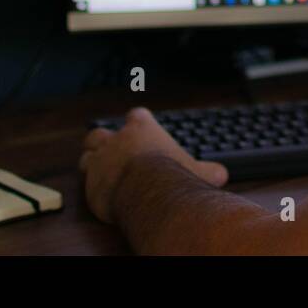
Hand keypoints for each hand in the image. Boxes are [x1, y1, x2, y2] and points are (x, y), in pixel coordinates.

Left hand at [80, 107, 228, 222]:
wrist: (148, 192)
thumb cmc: (172, 175)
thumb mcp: (197, 171)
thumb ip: (208, 170)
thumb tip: (221, 174)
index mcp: (142, 129)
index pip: (136, 115)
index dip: (137, 123)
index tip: (140, 130)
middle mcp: (117, 139)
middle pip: (101, 132)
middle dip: (104, 141)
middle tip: (112, 152)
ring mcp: (100, 159)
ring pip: (87, 153)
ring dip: (93, 161)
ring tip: (101, 171)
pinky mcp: (90, 180)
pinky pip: (85, 179)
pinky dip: (91, 183)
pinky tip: (100, 191)